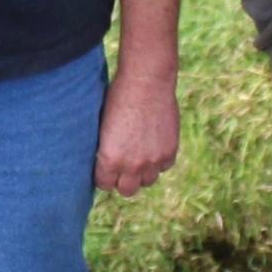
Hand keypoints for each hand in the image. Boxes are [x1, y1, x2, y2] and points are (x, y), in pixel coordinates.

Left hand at [95, 66, 179, 195]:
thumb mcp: (102, 127)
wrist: (146, 81)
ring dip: (143, 172)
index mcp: (108, 159)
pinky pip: (164, 168)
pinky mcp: (169, 152)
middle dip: (123, 179)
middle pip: (126, 190)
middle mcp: (131, 165)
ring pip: (147, 182)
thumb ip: (105, 149)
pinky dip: (159, 161)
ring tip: (139, 155)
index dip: (105, 175)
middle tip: (123, 165)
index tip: (106, 167)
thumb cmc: (117, 97)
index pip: (104, 185)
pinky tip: (153, 145)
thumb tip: (105, 163)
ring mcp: (152, 161)